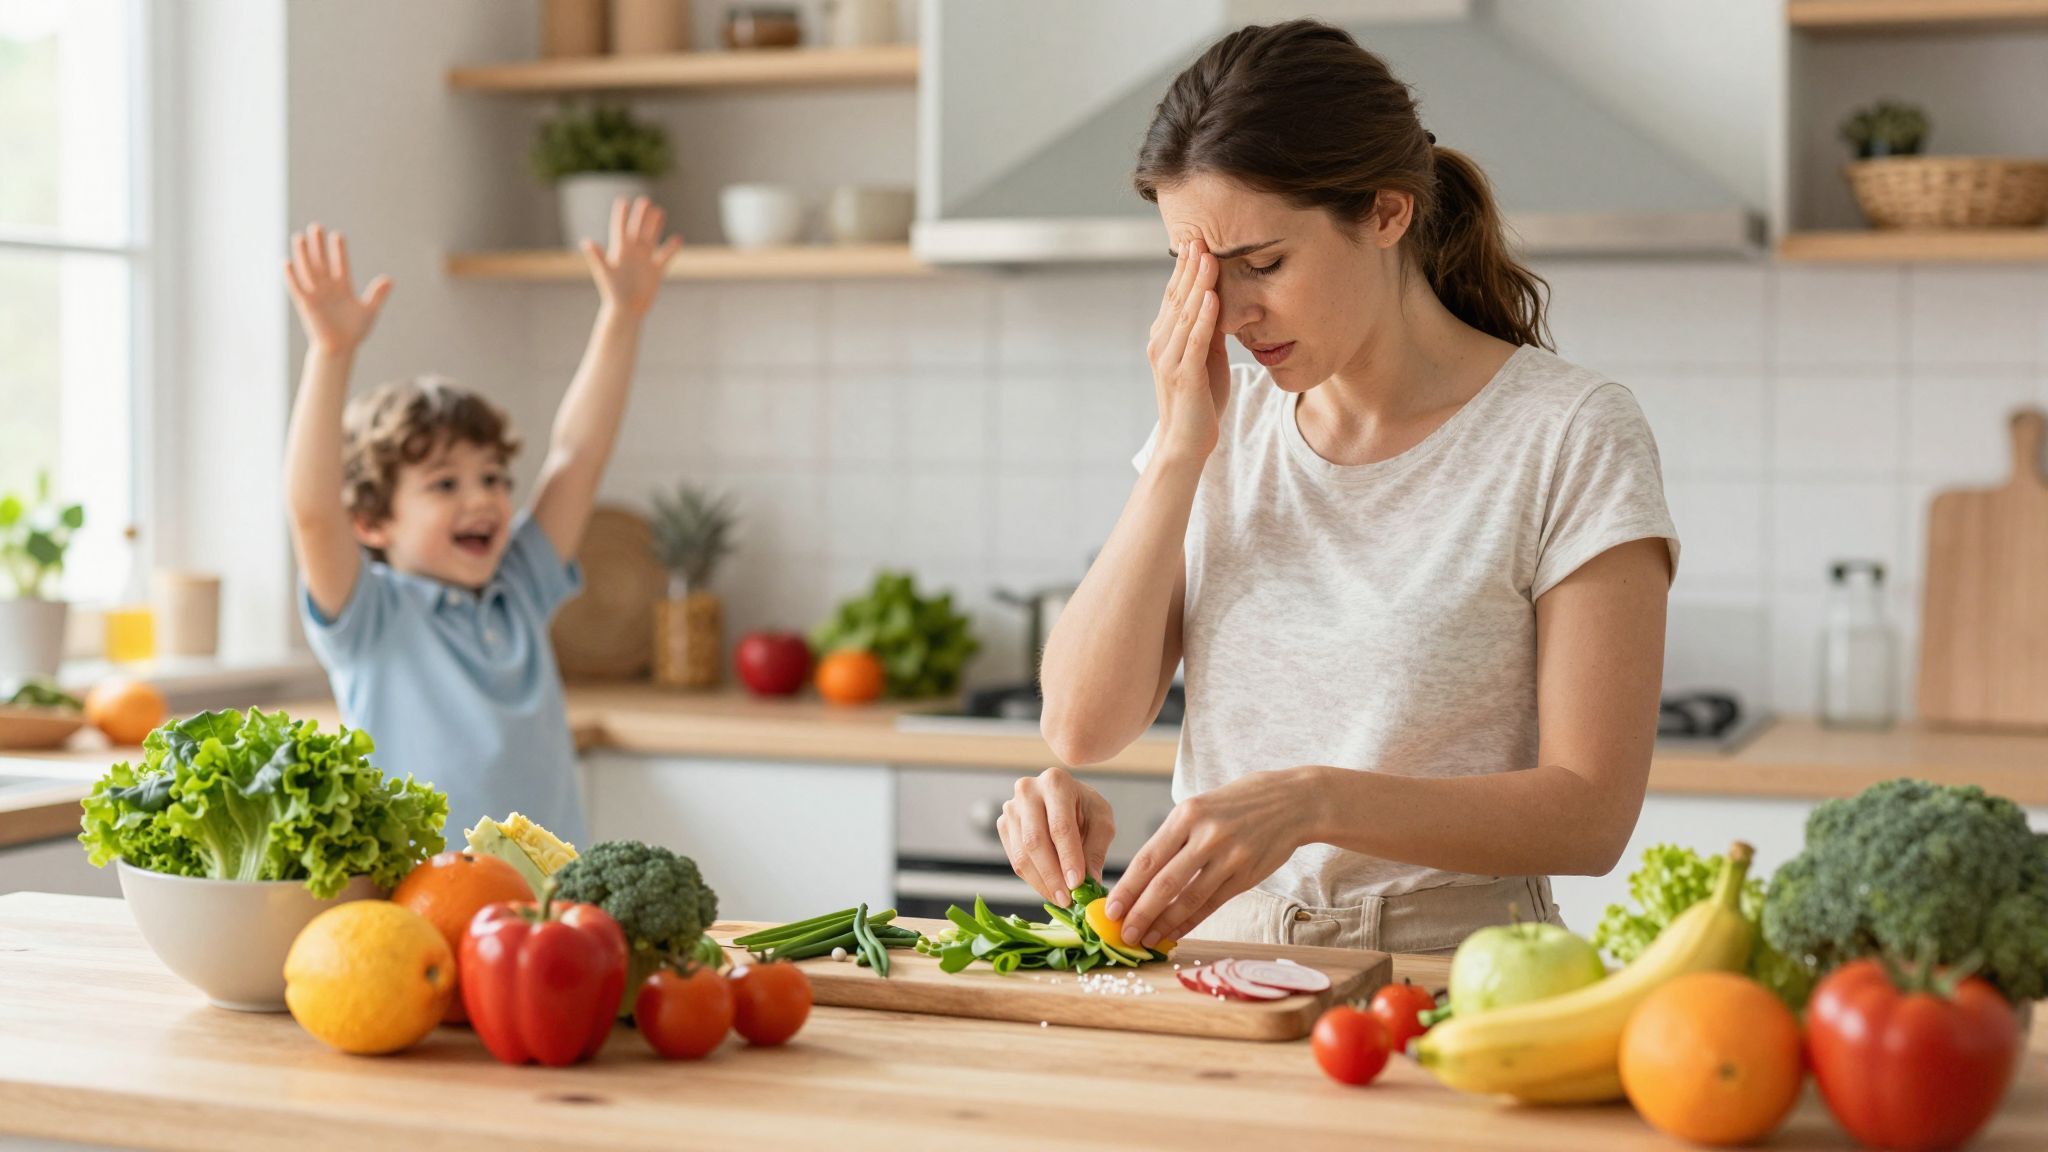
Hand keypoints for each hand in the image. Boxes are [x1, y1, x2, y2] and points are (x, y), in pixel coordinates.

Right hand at [284, 223, 390, 354]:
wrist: (341, 348)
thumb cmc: (355, 330)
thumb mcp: (369, 311)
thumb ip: (377, 295)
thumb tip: (389, 279)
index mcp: (343, 287)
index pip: (340, 264)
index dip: (339, 250)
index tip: (338, 235)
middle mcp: (328, 288)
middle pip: (322, 262)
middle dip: (318, 245)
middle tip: (316, 226)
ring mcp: (316, 294)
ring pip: (308, 270)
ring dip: (303, 255)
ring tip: (299, 237)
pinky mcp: (306, 304)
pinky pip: (297, 288)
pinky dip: (292, 276)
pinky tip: (287, 261)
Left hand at [582, 196, 681, 317]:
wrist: (627, 310)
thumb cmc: (613, 293)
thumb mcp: (605, 273)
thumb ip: (597, 257)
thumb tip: (586, 242)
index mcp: (619, 251)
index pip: (620, 228)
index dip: (621, 215)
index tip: (623, 201)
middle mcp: (632, 253)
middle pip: (637, 229)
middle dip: (641, 215)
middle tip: (645, 200)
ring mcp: (645, 260)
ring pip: (651, 238)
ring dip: (654, 226)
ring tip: (659, 211)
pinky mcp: (656, 270)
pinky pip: (665, 255)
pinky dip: (672, 247)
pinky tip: (677, 238)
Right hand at [998, 766, 1116, 907]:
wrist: (1065, 799)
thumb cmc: (1085, 808)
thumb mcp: (1101, 822)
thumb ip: (1095, 851)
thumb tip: (1090, 883)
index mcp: (1055, 782)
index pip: (1060, 826)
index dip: (1068, 857)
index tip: (1077, 883)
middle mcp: (1027, 791)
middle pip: (1035, 840)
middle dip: (1052, 875)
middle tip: (1067, 899)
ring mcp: (1011, 808)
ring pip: (1022, 854)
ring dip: (1041, 882)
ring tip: (1060, 899)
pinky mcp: (1003, 825)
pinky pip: (1015, 859)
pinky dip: (1032, 879)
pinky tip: (1049, 889)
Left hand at [1106, 766, 1318, 949]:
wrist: (1292, 800)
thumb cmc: (1236, 804)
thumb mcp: (1200, 806)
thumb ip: (1174, 838)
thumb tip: (1140, 878)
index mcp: (1187, 814)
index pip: (1148, 858)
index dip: (1127, 888)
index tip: (1110, 909)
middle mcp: (1207, 835)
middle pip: (1165, 882)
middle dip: (1140, 912)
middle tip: (1122, 933)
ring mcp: (1229, 857)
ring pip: (1188, 898)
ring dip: (1163, 924)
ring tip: (1145, 939)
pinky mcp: (1246, 875)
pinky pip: (1212, 904)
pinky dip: (1190, 922)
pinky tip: (1174, 933)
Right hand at [1144, 236, 1230, 465]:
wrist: (1185, 442)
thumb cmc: (1198, 402)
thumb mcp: (1206, 359)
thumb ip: (1208, 332)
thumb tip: (1218, 303)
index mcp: (1164, 338)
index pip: (1173, 296)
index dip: (1184, 269)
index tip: (1196, 242)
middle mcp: (1160, 344)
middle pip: (1176, 298)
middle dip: (1189, 268)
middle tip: (1199, 237)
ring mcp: (1169, 359)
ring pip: (1184, 314)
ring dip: (1198, 284)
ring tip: (1209, 258)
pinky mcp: (1184, 376)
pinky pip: (1195, 341)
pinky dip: (1203, 318)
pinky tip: (1212, 298)